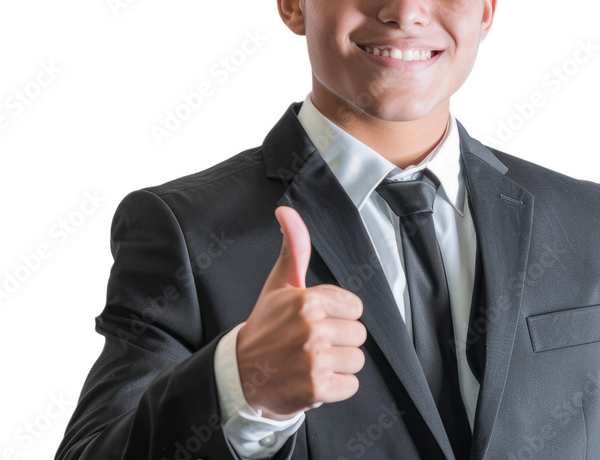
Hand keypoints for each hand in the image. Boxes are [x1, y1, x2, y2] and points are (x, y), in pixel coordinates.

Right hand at [236, 206, 366, 418]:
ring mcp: (314, 359)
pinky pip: (351, 385)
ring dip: (338, 365)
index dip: (339, 315)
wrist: (240, 374)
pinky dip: (335, 387)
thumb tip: (286, 212)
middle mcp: (311, 328)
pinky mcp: (316, 388)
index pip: (355, 308)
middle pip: (359, 335)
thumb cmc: (265, 327)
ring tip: (312, 361)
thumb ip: (294, 249)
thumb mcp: (279, 285)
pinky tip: (313, 379)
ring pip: (357, 360)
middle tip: (312, 343)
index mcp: (307, 300)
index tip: (316, 320)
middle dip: (340, 341)